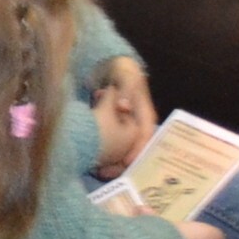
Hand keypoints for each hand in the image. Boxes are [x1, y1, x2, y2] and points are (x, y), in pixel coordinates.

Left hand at [93, 58, 158, 179]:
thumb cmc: (120, 69)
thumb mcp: (125, 74)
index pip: (145, 136)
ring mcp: (126, 126)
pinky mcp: (114, 126)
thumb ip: (126, 89)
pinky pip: (112, 144)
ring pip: (123, 149)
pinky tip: (93, 162)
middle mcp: (137, 123)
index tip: (128, 162)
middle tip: (109, 173)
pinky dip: (104, 153)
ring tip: (99, 171)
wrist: (109, 64)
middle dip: (123, 162)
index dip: (138, 150)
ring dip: (113, 161)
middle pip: (135, 147)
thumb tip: (124, 106)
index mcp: (145, 114)